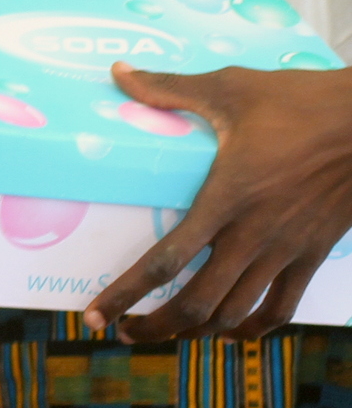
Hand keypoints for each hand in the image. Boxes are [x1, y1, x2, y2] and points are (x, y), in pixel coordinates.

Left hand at [87, 62, 351, 339]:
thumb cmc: (297, 101)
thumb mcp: (228, 88)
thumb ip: (168, 88)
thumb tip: (118, 72)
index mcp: (226, 199)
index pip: (166, 261)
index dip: (126, 293)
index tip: (95, 313)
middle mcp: (254, 235)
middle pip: (198, 303)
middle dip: (154, 325)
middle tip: (121, 332)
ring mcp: (286, 250)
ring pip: (236, 312)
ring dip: (197, 331)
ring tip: (165, 335)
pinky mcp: (313, 255)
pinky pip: (281, 307)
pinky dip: (252, 327)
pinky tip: (230, 332)